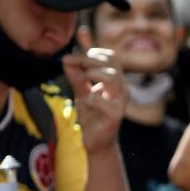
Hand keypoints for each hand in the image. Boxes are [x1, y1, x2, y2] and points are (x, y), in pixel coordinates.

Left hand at [63, 26, 126, 152]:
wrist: (97, 141)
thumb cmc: (92, 115)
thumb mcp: (81, 90)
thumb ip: (77, 74)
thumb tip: (68, 56)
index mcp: (116, 79)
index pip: (110, 55)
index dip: (92, 49)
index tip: (73, 56)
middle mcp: (122, 87)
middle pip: (110, 61)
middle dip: (87, 59)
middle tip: (71, 64)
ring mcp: (120, 101)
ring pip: (111, 76)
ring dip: (91, 74)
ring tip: (83, 82)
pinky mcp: (115, 115)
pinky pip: (100, 100)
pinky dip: (89, 98)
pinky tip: (87, 103)